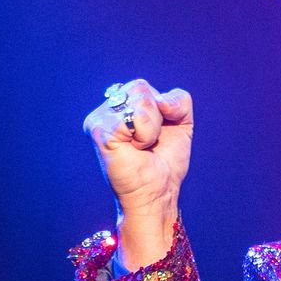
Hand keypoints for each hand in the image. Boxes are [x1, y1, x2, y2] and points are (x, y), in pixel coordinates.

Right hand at [83, 79, 190, 265]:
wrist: (157, 193)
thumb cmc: (165, 164)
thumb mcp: (181, 124)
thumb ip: (178, 100)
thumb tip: (159, 99)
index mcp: (119, 107)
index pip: (144, 87)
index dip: (162, 109)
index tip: (155, 136)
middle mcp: (105, 111)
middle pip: (141, 87)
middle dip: (157, 116)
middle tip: (149, 142)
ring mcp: (99, 119)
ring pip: (140, 98)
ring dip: (153, 127)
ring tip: (142, 146)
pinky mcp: (99, 129)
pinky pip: (135, 115)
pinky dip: (146, 134)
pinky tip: (136, 150)